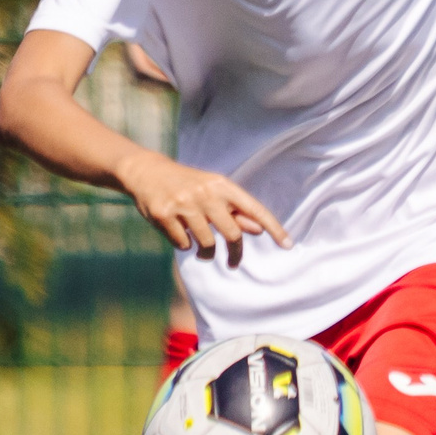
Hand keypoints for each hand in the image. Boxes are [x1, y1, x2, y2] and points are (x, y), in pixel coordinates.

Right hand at [117, 154, 289, 265]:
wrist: (147, 172)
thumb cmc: (188, 184)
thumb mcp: (213, 191)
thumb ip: (235, 210)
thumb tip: (259, 229)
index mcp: (222, 186)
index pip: (255, 209)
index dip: (274, 228)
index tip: (288, 245)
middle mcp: (205, 193)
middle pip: (232, 235)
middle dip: (236, 254)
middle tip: (234, 262)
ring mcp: (183, 204)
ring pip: (206, 244)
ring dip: (206, 253)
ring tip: (203, 251)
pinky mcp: (163, 215)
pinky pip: (182, 244)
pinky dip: (184, 245)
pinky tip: (179, 233)